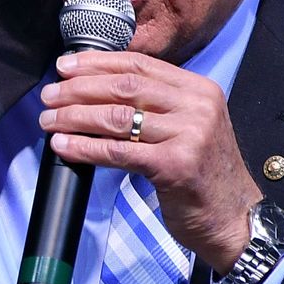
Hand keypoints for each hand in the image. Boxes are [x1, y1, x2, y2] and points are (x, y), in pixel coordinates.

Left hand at [38, 50, 265, 270]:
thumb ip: (156, 105)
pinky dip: (85, 147)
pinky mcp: (175, 165)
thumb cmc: (202, 175)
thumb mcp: (188, 127)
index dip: (97, 63)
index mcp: (198, 89)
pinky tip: (64, 146)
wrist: (234, 219)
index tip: (65, 67)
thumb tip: (96, 89)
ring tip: (49, 120)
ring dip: (74, 117)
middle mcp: (197, 106)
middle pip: (124, 86)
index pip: (139, 64)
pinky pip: (118, 151)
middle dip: (78, 89)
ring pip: (116, 117)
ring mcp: (189, 134)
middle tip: (49, 96)